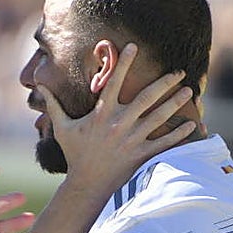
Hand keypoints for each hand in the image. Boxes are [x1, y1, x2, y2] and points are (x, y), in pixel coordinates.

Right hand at [41, 43, 193, 191]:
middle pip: (146, 98)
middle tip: (179, 71)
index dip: (123, 63)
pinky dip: (179, 135)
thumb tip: (40, 85)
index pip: (113, 82)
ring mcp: (132, 140)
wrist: (87, 185)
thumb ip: (54, 105)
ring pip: (158, 118)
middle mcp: (119, 124)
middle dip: (164, 83)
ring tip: (189, 91)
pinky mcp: (141, 156)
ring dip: (175, 104)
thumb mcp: (63, 129)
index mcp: (102, 114)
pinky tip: (192, 125)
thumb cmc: (76, 155)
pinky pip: (164, 143)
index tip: (133, 46)